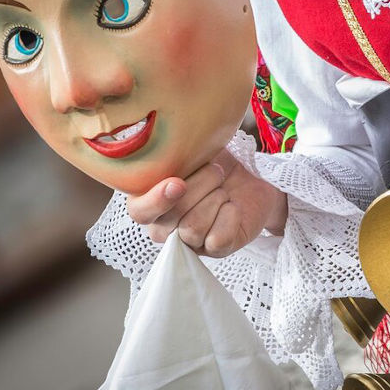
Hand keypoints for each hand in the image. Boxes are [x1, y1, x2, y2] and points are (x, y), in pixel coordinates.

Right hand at [126, 149, 288, 257]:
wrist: (250, 182)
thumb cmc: (215, 166)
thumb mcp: (194, 152)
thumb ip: (176, 151)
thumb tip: (169, 139)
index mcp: (150, 201)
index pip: (139, 211)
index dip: (155, 200)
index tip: (178, 183)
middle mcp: (164, 228)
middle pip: (170, 217)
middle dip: (199, 187)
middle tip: (216, 171)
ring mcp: (190, 242)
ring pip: (192, 228)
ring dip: (214, 199)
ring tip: (223, 188)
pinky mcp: (216, 250)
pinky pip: (217, 239)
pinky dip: (229, 216)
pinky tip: (233, 206)